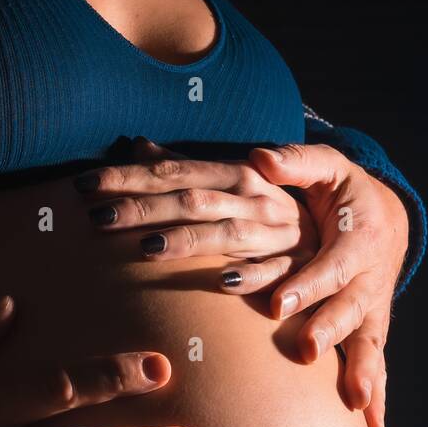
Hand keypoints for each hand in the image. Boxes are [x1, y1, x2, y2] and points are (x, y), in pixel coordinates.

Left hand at [73, 135, 317, 275]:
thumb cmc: (272, 207)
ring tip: (146, 249)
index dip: (127, 178)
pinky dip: (249, 275)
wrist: (344, 229)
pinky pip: (271, 272)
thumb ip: (185, 167)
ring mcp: (273, 233)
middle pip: (188, 201)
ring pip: (223, 234)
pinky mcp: (293, 266)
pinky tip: (222, 281)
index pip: (171, 172)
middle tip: (96, 219)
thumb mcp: (231, 179)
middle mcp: (251, 198)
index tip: (84, 185)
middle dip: (143, 209)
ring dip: (186, 241)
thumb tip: (136, 145)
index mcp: (232, 173)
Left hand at [248, 143, 409, 426]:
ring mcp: (371, 308)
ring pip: (368, 341)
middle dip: (328, 329)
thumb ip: (295, 162)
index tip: (278, 304)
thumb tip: (259, 157)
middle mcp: (368, 278)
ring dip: (362, 370)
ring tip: (355, 401)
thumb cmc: (344, 194)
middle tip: (305, 350)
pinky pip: (375, 364)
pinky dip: (377, 393)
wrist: (383, 219)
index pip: (328, 264)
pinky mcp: (370, 329)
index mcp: (357, 238)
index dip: (306, 284)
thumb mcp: (326, 168)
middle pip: (349, 308)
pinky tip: (373, 426)